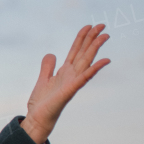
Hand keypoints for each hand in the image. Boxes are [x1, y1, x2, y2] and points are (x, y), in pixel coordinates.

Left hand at [20, 23, 109, 143]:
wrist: (37, 119)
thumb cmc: (42, 103)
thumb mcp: (42, 80)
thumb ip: (47, 67)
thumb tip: (52, 54)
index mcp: (65, 71)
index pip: (75, 50)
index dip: (82, 37)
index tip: (89, 25)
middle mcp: (71, 75)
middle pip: (83, 52)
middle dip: (92, 38)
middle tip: (103, 24)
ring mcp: (72, 82)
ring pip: (86, 61)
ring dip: (95, 48)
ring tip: (105, 35)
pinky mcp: (70, 91)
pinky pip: (84, 78)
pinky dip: (95, 68)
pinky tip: (105, 60)